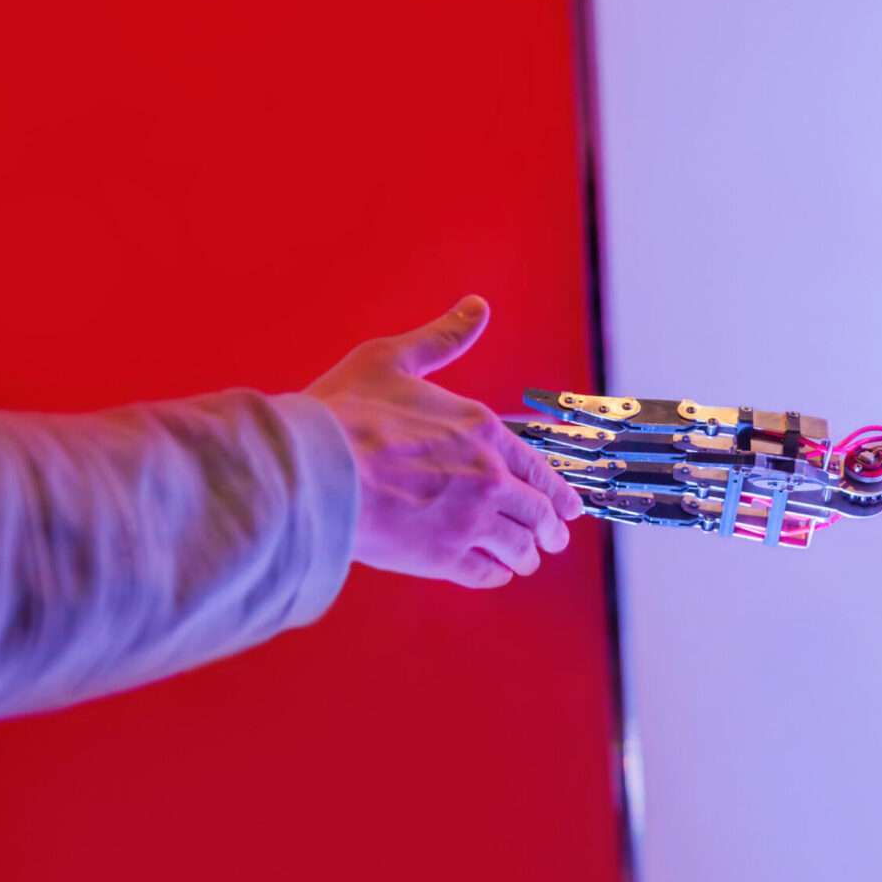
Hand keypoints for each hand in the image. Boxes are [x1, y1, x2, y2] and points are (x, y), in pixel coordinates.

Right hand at [307, 295, 585, 588]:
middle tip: (553, 539)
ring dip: (527, 555)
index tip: (570, 508)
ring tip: (526, 561)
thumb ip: (442, 338)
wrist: (311, 468)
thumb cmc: (345, 412)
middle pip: (539, 512)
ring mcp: (470, 520)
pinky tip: (495, 573)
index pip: (538, 468)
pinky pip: (486, 573)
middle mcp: (488, 477)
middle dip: (551, 529)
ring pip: (519, 546)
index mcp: (482, 430)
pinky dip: (495, 574)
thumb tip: (477, 306)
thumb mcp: (394, 358)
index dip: (559, 491)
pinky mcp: (443, 556)